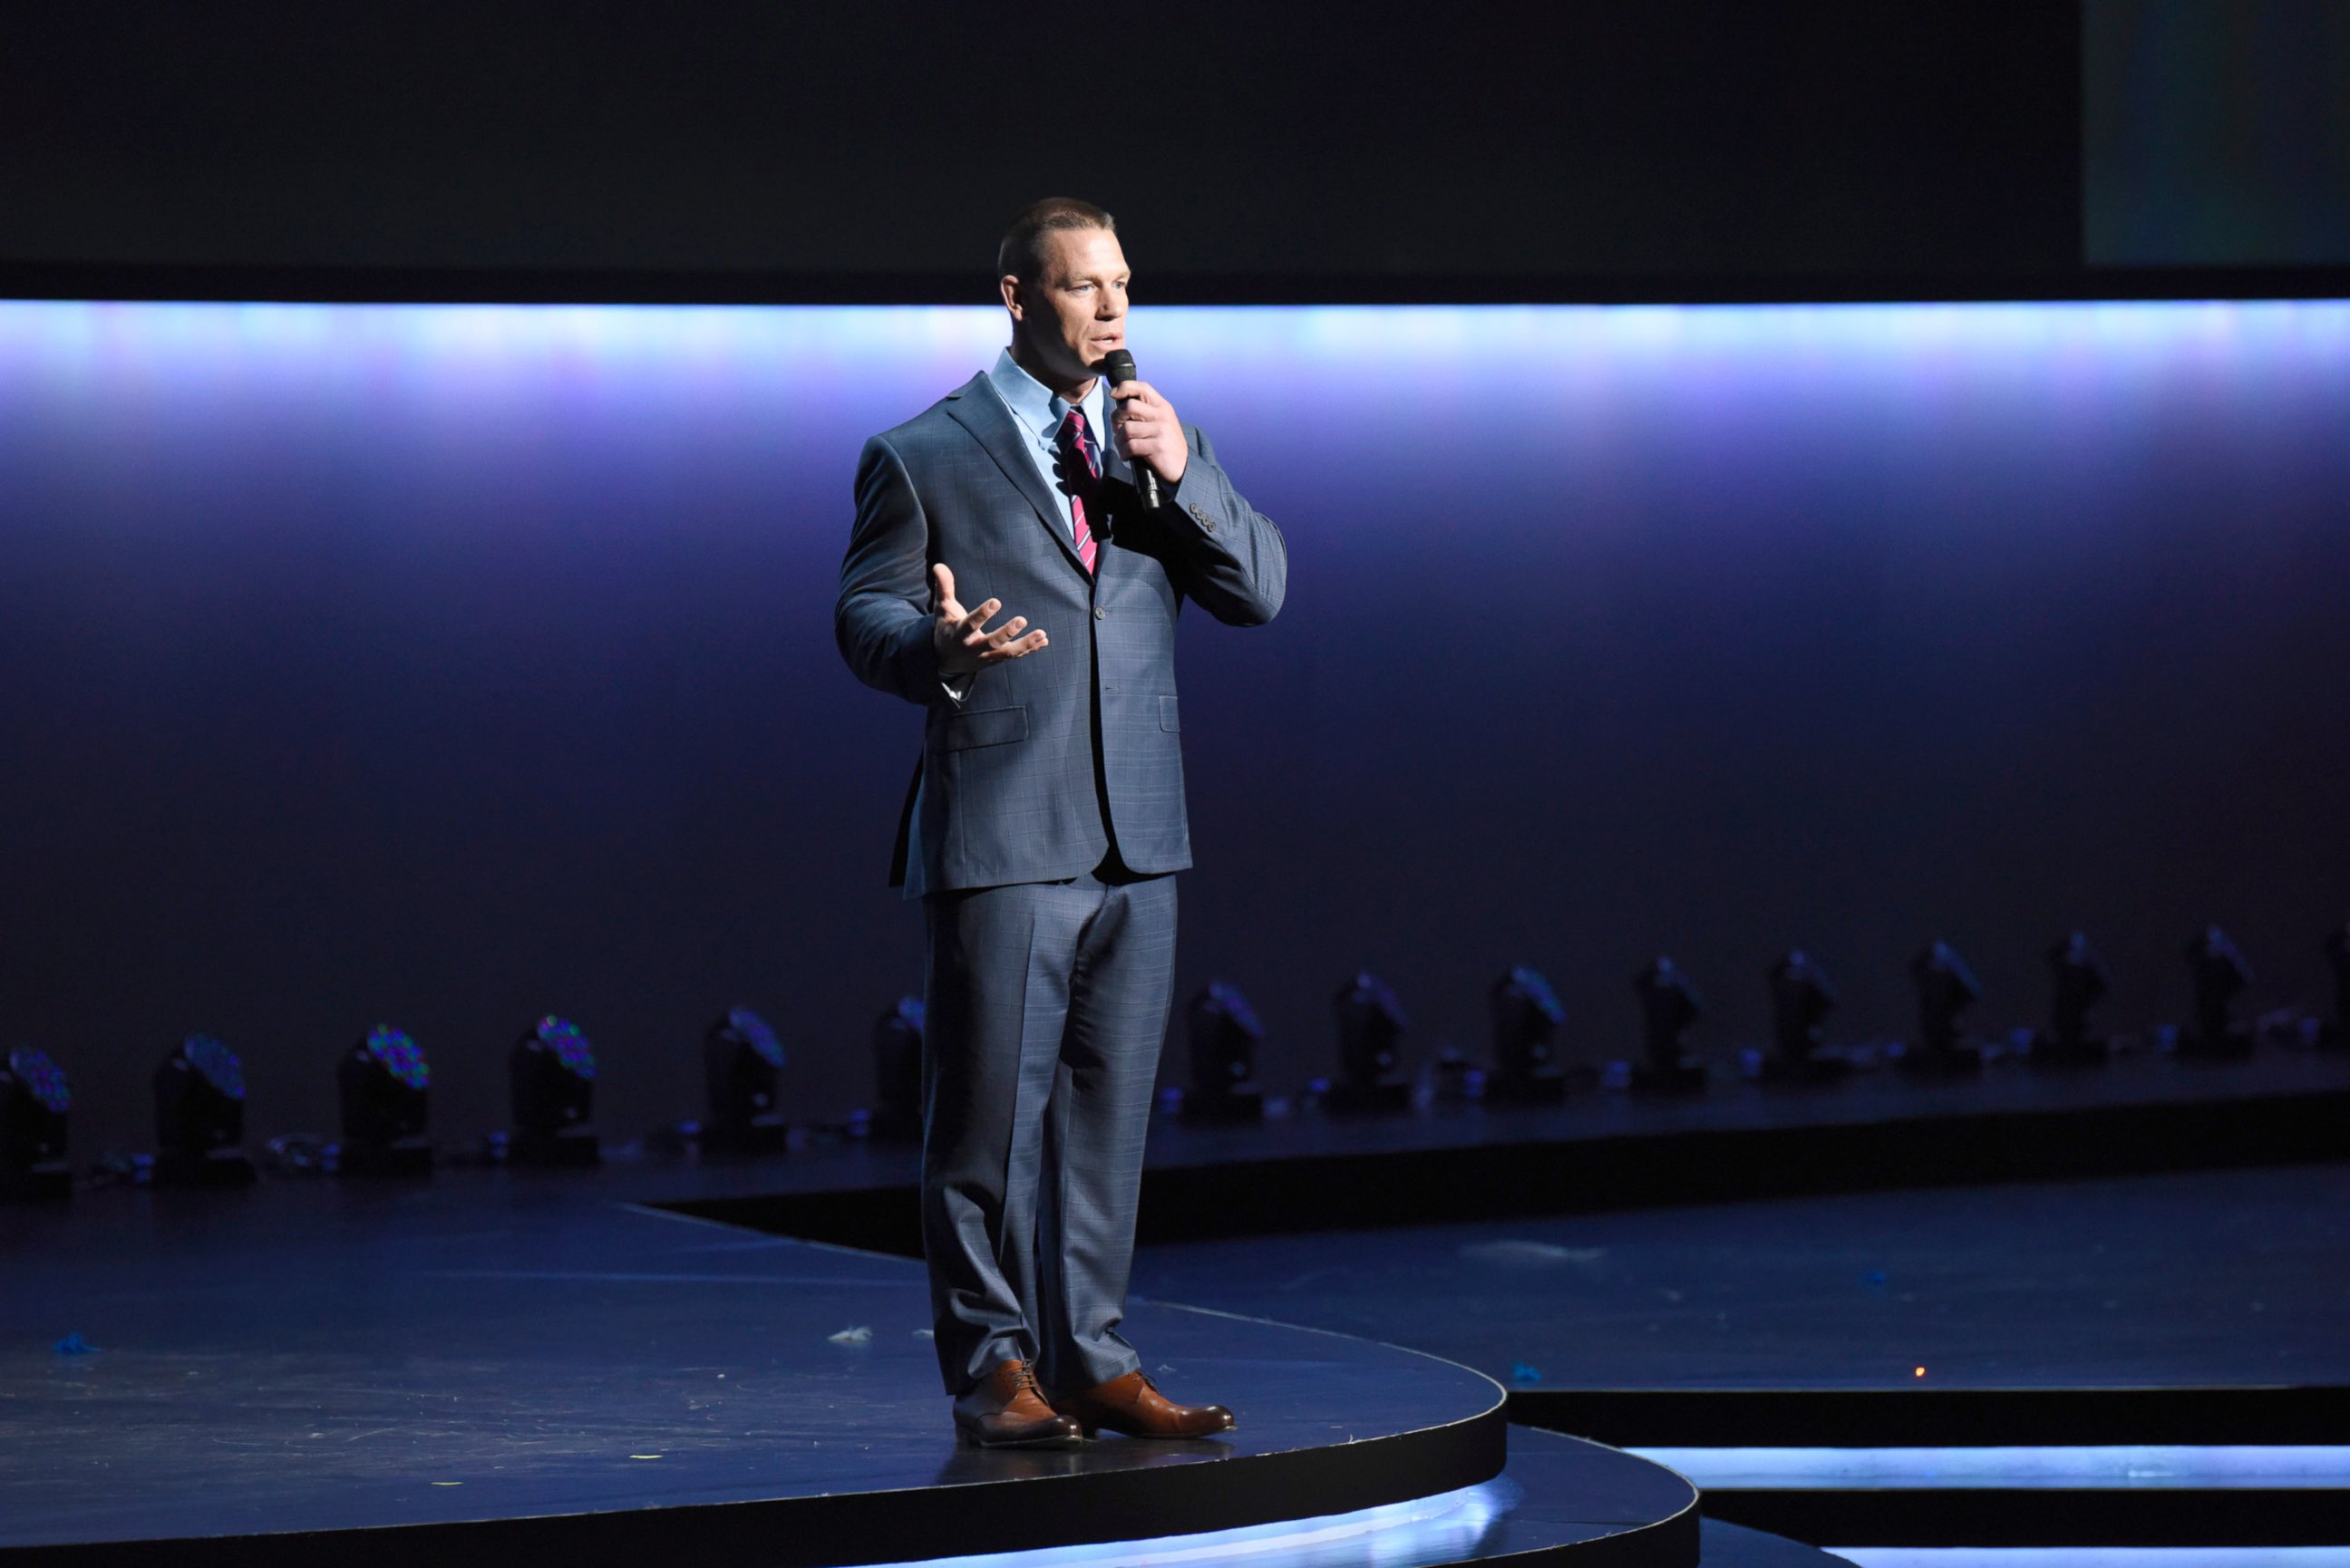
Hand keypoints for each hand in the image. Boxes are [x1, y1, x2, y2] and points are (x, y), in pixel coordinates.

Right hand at [931, 562, 1047, 675]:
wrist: (945, 660)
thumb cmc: (946, 627)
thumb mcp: (942, 608)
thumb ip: (944, 587)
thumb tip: (939, 565)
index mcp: (958, 634)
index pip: (970, 624)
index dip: (982, 614)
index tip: (996, 601)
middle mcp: (973, 648)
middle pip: (991, 643)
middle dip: (1006, 633)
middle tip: (1022, 620)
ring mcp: (986, 657)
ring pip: (1007, 653)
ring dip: (1025, 644)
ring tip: (1041, 634)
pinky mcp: (996, 661)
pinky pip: (1014, 656)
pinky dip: (1029, 649)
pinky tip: (1044, 640)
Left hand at [1109, 378, 1188, 487]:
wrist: (1183, 467)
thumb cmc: (1166, 445)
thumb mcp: (1160, 423)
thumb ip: (1145, 412)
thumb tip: (1119, 405)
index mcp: (1162, 406)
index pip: (1142, 387)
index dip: (1124, 387)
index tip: (1114, 394)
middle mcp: (1162, 415)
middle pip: (1129, 406)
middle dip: (1116, 419)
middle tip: (1117, 430)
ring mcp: (1161, 430)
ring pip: (1126, 428)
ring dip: (1118, 440)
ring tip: (1122, 447)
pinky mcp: (1158, 446)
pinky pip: (1131, 446)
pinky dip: (1124, 453)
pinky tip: (1127, 456)